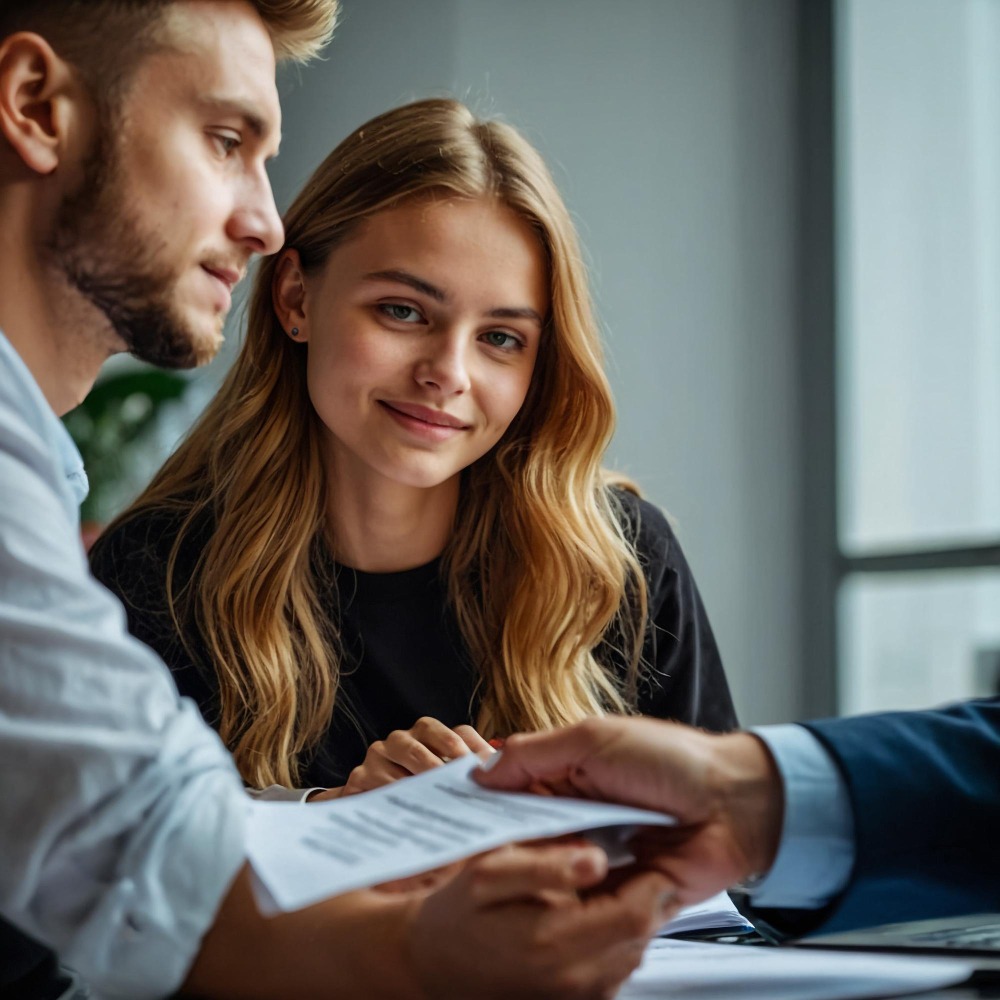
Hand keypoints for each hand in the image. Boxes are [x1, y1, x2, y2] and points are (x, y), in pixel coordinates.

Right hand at [340, 716, 492, 795]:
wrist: (377, 805)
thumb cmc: (423, 787)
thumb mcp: (450, 774)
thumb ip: (471, 768)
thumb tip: (500, 773)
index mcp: (423, 733)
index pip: (439, 730)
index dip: (455, 744)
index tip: (471, 763)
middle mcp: (398, 740)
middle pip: (414, 746)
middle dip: (435, 767)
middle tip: (452, 787)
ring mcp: (375, 759)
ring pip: (393, 770)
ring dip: (412, 788)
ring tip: (432, 805)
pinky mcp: (357, 781)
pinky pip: (372, 791)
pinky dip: (390, 804)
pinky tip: (407, 816)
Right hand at [408, 840, 676, 998]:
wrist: (430, 965)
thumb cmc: (456, 915)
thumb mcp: (487, 872)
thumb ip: (544, 863)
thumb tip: (596, 859)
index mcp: (554, 940)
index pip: (637, 912)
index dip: (652, 878)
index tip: (642, 848)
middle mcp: (574, 979)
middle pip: (643, 932)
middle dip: (645, 893)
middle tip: (628, 857)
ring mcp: (578, 998)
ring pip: (634, 951)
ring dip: (631, 916)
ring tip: (608, 883)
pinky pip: (616, 968)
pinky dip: (614, 939)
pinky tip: (590, 913)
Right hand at [474, 716, 783, 907]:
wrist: (734, 804)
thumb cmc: (670, 760)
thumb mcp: (593, 740)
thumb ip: (536, 753)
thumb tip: (483, 770)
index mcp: (570, 773)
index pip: (514, 790)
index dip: (484, 801)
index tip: (446, 813)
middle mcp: (579, 814)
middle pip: (526, 833)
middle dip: (500, 841)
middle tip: (460, 851)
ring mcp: (598, 854)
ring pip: (548, 869)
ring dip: (531, 871)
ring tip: (493, 878)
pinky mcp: (617, 890)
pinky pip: (581, 899)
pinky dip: (564, 898)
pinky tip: (537, 901)